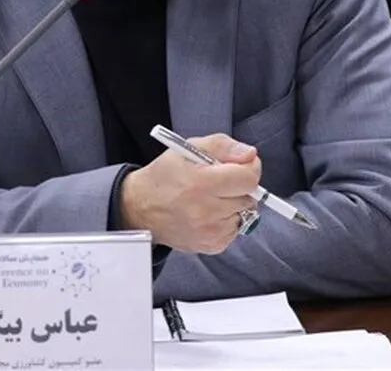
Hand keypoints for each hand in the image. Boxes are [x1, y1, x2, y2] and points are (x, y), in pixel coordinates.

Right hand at [118, 133, 261, 254]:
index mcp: (201, 183)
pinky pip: (236, 229)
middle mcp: (207, 211)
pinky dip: (228, 219)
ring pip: (245, 214)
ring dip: (234, 204)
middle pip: (249, 197)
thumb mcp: (187, 148)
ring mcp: (211, 232)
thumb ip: (222, 146)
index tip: (241, 165)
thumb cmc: (164, 177)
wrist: (140, 208)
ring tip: (211, 198)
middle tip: (220, 181)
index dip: (249, 168)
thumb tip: (250, 154)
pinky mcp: (212, 245)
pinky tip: (209, 212)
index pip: (248, 179)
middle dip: (240, 186)